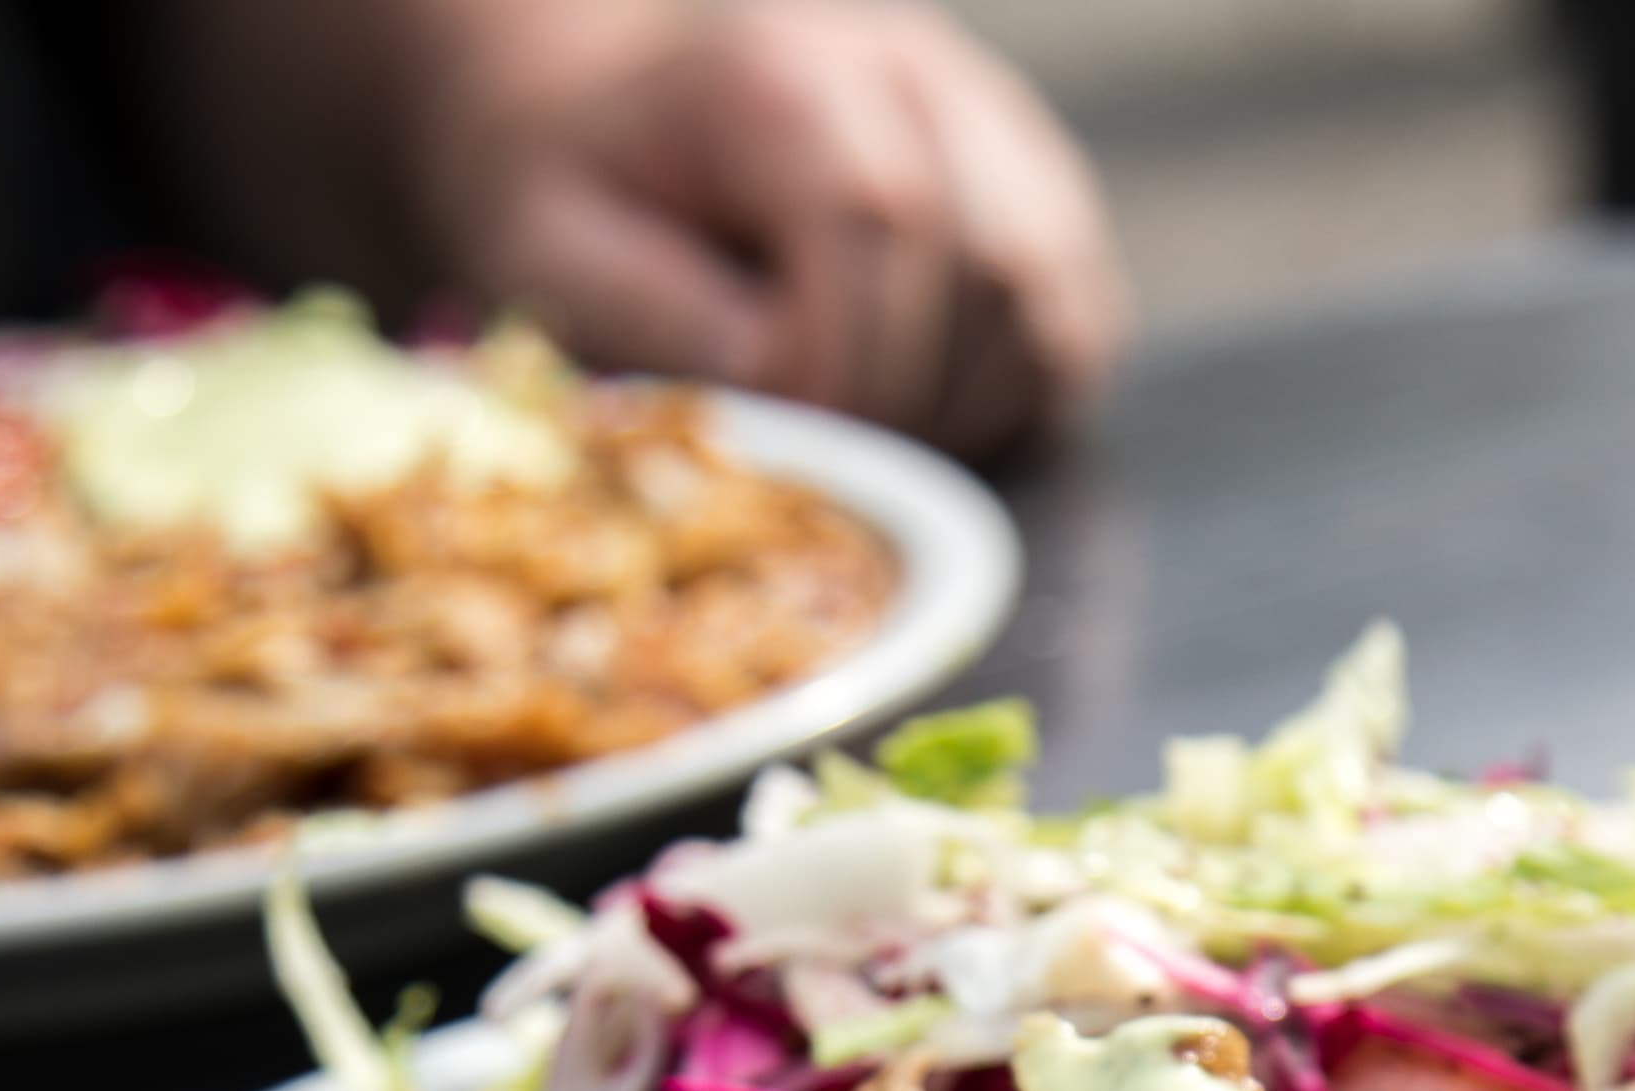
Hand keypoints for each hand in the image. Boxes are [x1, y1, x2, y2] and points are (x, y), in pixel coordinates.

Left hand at [423, 1, 1129, 457]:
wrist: (620, 128)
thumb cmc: (580, 200)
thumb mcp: (556, 250)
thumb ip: (660, 317)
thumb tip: (792, 396)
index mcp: (785, 73)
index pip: (874, 211)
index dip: (847, 360)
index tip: (794, 444)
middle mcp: (914, 74)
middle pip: (985, 260)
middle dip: (910, 400)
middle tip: (838, 472)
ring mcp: (996, 127)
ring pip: (1048, 295)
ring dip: (971, 409)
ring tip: (874, 442)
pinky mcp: (1041, 194)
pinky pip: (1079, 318)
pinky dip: (1019, 398)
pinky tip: (928, 417)